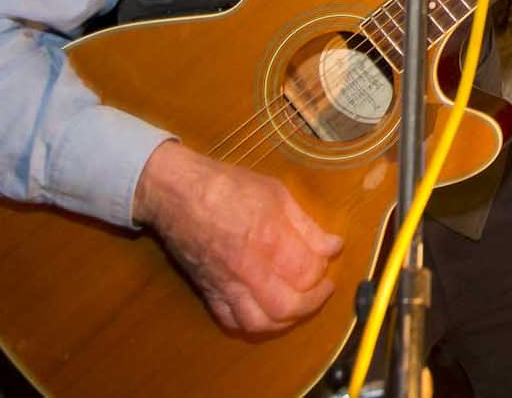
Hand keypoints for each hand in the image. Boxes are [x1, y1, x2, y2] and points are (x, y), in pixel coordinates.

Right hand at [133, 140, 341, 333]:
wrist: (178, 194)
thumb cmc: (229, 186)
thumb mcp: (277, 194)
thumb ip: (307, 225)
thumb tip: (333, 246)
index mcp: (268, 238)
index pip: (307, 273)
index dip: (323, 269)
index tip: (328, 257)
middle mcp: (247, 268)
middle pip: (286, 307)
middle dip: (312, 303)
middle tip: (321, 288)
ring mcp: (225, 284)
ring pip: (259, 323)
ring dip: (285, 320)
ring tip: (298, 303)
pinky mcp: (208, 292)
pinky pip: (231, 322)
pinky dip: (253, 324)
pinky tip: (266, 309)